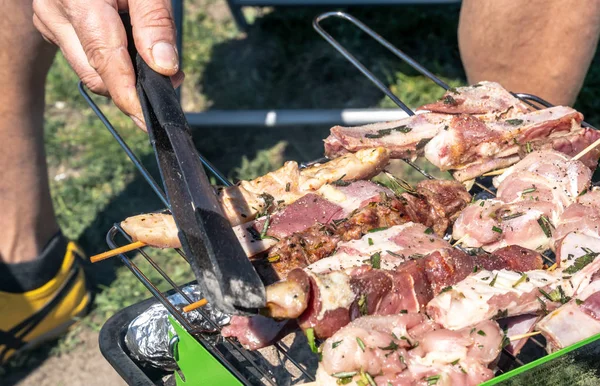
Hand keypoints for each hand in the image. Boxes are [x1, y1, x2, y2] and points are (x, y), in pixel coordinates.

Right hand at [33, 0, 184, 129]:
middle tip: (172, 82)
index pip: (105, 61)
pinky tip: (136, 54)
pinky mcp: (53, 26)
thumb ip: (154, 22)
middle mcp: (54, 14)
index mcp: (78, 1)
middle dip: (134, 89)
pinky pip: (85, 56)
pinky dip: (112, 63)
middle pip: (97, 74)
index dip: (129, 96)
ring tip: (160, 66)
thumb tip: (165, 68)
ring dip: (125, 78)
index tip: (149, 119)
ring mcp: (49, 21)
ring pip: (90, 70)